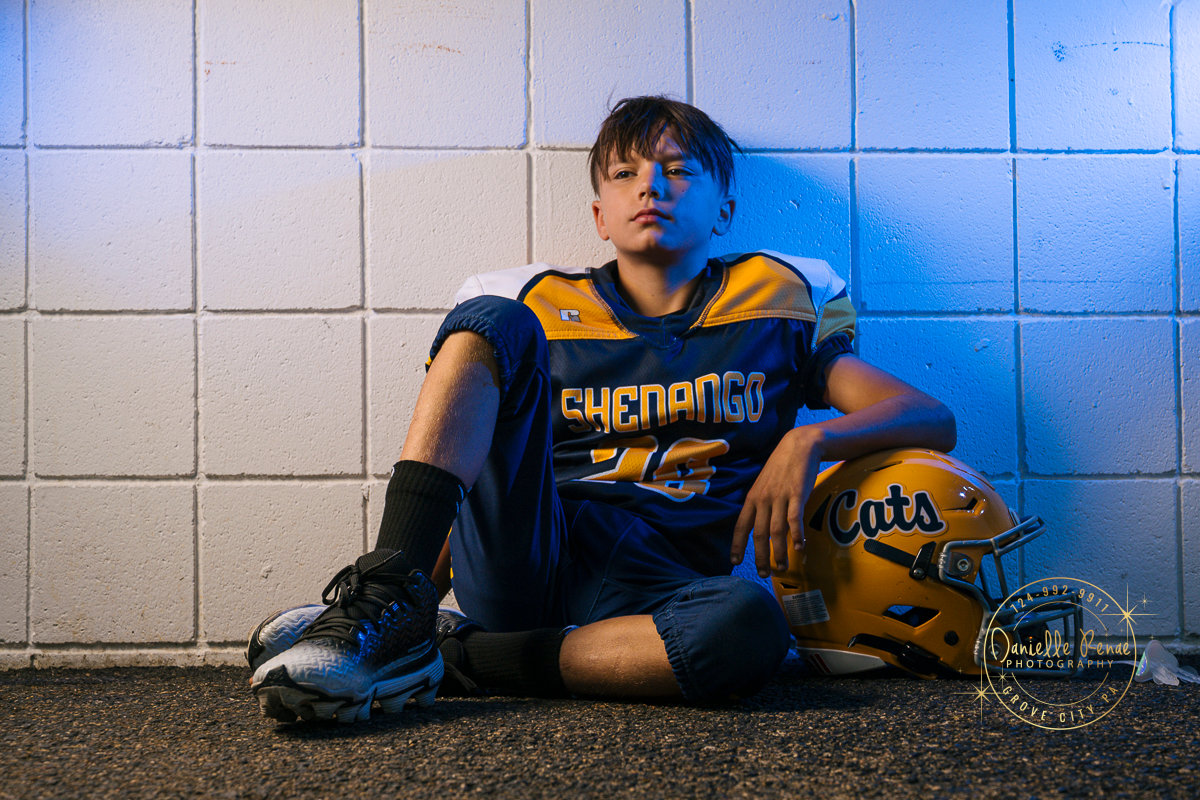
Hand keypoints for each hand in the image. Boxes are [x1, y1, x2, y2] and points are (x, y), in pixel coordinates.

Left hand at [731, 426, 824, 577]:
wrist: (799, 445)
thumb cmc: (782, 467)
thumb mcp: (764, 484)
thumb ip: (760, 504)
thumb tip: (758, 526)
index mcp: (752, 498)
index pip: (740, 526)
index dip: (737, 545)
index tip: (734, 562)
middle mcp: (763, 499)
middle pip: (758, 534)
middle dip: (760, 557)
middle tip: (763, 574)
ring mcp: (780, 496)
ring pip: (776, 530)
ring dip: (779, 552)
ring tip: (782, 568)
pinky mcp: (797, 493)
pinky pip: (795, 518)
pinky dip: (796, 535)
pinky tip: (799, 547)